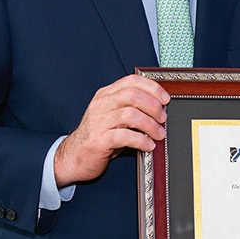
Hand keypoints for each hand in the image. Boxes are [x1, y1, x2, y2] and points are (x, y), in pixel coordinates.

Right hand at [53, 74, 168, 185]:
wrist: (73, 157)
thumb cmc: (99, 137)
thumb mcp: (113, 118)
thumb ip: (131, 109)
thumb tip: (160, 109)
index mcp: (105, 95)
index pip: (131, 81)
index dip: (152, 88)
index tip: (165, 99)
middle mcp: (101, 105)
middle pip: (133, 95)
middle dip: (153, 106)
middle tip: (163, 118)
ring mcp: (98, 122)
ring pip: (130, 115)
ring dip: (150, 125)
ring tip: (159, 134)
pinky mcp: (98, 140)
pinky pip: (124, 136)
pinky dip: (141, 141)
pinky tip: (148, 146)